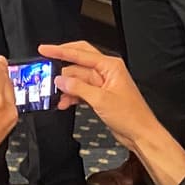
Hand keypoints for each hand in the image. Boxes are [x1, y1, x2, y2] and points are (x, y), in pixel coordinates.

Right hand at [41, 40, 184, 184]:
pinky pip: (80, 90)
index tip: (45, 49)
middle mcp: (106, 72)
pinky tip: (63, 102)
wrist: (141, 135)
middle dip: (60, 65)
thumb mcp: (101, 100)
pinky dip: (71, 95)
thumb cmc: (132, 116)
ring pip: (76, 78)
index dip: (60, 51)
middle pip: (77, 62)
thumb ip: (78, 88)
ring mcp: (102, 84)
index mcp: (110, 66)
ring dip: (65, 86)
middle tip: (43, 64)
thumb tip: (60, 80)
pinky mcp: (99, 95)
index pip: (80, 53)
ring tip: (53, 93)